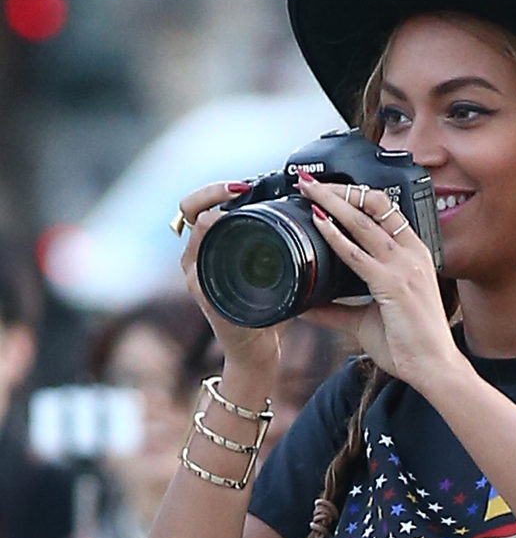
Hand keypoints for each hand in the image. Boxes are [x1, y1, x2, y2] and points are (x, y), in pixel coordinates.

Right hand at [176, 181, 281, 377]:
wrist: (257, 352)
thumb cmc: (267, 312)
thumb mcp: (273, 272)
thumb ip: (277, 247)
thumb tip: (306, 217)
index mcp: (210, 247)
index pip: (199, 205)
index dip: (216, 189)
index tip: (243, 185)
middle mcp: (196, 257)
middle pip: (188, 210)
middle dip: (212, 193)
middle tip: (239, 189)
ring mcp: (196, 275)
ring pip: (195, 233)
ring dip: (215, 215)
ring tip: (240, 207)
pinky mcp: (203, 293)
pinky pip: (202, 265)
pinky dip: (215, 247)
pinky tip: (235, 241)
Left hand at [296, 178, 462, 393]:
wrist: (434, 368)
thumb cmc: (410, 345)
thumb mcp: (366, 321)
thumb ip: (338, 310)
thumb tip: (308, 306)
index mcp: (413, 254)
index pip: (384, 211)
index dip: (355, 195)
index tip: (328, 189)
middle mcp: (411, 253)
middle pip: (374, 205)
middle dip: (339, 189)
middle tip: (309, 181)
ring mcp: (404, 267)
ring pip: (364, 221)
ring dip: (333, 201)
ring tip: (308, 189)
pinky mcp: (393, 284)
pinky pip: (357, 253)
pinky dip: (335, 235)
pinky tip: (318, 222)